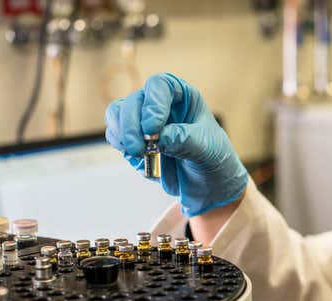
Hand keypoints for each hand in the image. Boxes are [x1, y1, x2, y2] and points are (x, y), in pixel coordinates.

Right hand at [105, 73, 247, 216]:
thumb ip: (185, 140)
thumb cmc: (215, 160)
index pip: (160, 85)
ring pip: (118, 113)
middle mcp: (162, 104)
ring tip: (138, 154)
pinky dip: (121, 146)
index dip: (152, 103)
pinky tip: (138, 159)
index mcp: (184, 97)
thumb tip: (158, 138)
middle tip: (139, 149)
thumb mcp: (209, 150)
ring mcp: (144, 121)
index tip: (152, 130)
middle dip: (132, 125)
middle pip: (135, 100)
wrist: (210, 186)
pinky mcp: (134, 140)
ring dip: (123, 134)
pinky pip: (116, 135)